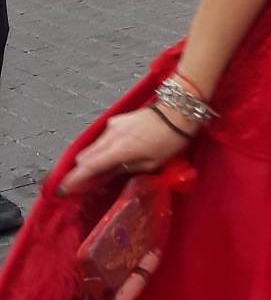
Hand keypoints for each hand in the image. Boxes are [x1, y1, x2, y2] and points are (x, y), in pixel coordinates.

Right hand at [60, 106, 188, 194]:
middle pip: (85, 156)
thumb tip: (108, 174)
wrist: (179, 109)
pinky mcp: (118, 120)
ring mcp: (113, 126)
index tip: (62, 190)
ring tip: (104, 170)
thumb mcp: (151, 162)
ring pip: (93, 146)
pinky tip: (115, 154)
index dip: (74, 180)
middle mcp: (110, 136)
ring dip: (94, 159)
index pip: (88, 167)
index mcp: (117, 149)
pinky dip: (103, 148)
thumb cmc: (170, 139)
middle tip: (87, 183)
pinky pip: (103, 138)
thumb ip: (126, 168)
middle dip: (82, 170)